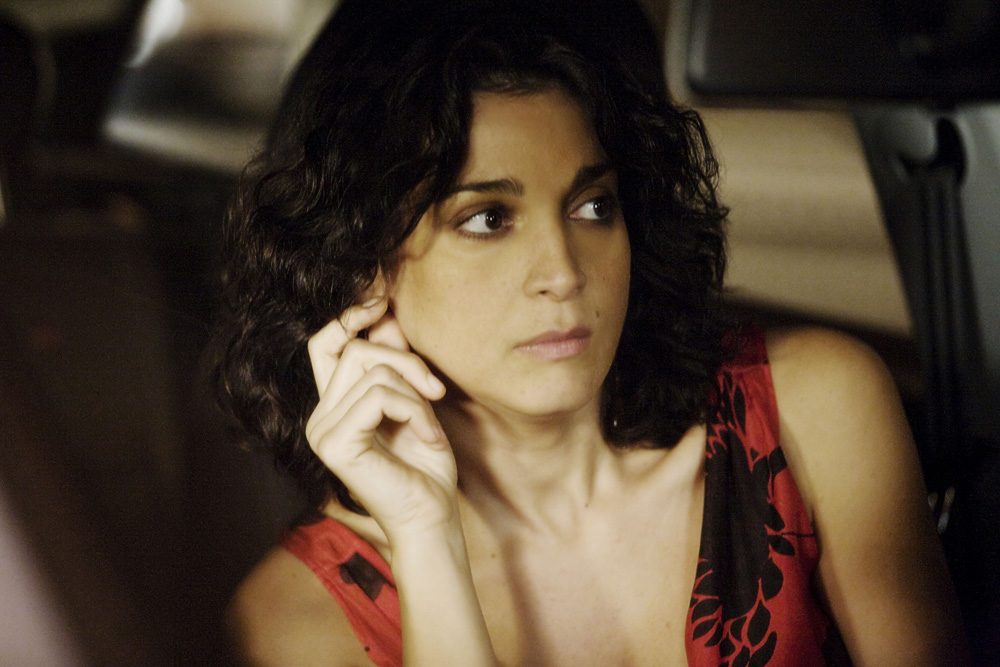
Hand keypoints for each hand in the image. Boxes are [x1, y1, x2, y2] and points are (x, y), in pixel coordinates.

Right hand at [305, 297, 457, 539]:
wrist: (431, 518)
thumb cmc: (425, 467)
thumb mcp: (415, 401)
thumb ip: (396, 361)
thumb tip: (386, 313)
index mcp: (333, 406)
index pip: (325, 345)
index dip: (349, 316)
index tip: (381, 301)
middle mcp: (319, 416)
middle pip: (355, 350)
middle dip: (407, 361)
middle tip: (436, 391)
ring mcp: (322, 431)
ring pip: (373, 371)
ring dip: (416, 394)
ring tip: (430, 426)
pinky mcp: (334, 444)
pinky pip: (380, 396)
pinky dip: (414, 411)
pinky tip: (427, 437)